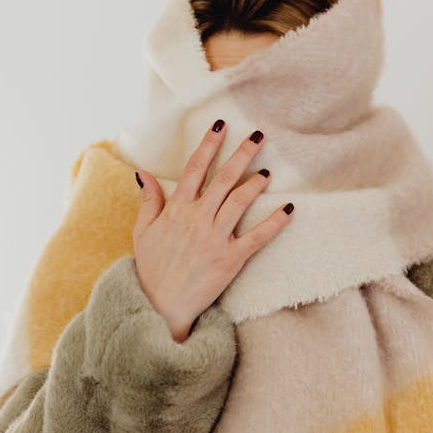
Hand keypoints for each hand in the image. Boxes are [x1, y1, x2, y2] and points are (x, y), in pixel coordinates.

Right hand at [131, 121, 294, 341]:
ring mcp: (215, 239)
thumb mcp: (142, 232)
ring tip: (268, 171)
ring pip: (240, 201)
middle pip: (223, 178)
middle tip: (258, 136)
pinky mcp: (230, 260)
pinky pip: (257, 238)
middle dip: (242, 154)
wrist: (159, 306)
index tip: (221, 125)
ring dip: (256, 182)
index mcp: (177, 210)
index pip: (195, 168)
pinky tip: (289, 210)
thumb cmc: (151, 270)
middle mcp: (197, 219)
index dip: (209, 144)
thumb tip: (143, 173)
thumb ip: (148, 201)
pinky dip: (275, 223)